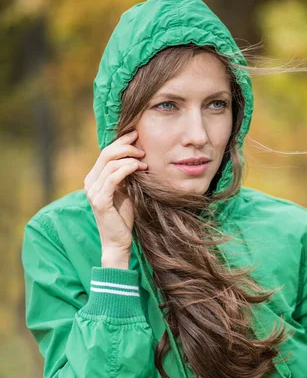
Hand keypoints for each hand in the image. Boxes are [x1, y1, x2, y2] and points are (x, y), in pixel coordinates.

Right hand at [84, 130, 146, 265]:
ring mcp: (93, 192)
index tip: (137, 135)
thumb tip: (137, 155)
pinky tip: (138, 167)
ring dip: (129, 158)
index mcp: (94, 178)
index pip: (105, 152)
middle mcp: (90, 183)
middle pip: (106, 154)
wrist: (118, 242)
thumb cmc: (123, 217)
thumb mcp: (125, 190)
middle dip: (125, 146)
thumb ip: (125, 175)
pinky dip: (126, 169)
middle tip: (142, 146)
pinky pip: (112, 178)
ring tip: (145, 161)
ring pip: (109, 164)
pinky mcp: (100, 201)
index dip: (120, 141)